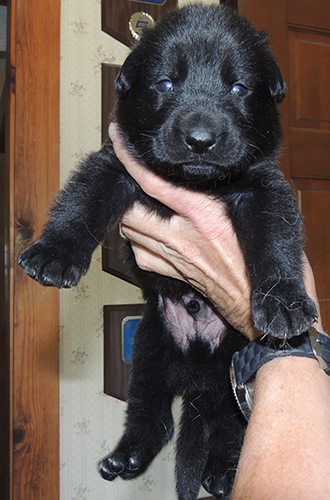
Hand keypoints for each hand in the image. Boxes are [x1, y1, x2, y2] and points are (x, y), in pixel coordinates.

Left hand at [110, 123, 320, 338]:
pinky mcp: (174, 275)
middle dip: (125, 195)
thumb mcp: (250, 212)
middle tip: (130, 183)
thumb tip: (201, 176)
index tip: (118, 141)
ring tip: (140, 206)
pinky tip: (150, 236)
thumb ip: (223, 194)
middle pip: (130, 211)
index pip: (154, 182)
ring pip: (130, 233)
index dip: (130, 160)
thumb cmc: (262, 259)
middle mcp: (184, 236)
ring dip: (130, 218)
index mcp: (205, 214)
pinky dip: (138, 244)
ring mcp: (176, 258)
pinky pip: (141, 257)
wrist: (262, 305)